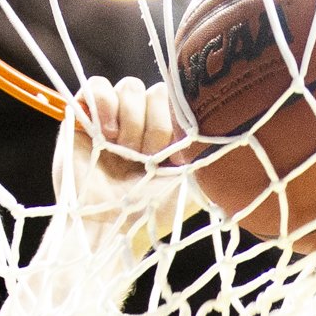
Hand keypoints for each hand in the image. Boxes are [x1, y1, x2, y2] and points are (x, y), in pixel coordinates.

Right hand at [53, 75, 203, 254]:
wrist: (112, 229)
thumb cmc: (150, 215)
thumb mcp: (192, 190)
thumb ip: (209, 164)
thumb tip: (232, 139)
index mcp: (167, 136)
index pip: (180, 100)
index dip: (178, 123)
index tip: (174, 158)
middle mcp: (141, 123)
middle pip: (157, 90)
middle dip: (156, 125)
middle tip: (147, 159)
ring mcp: (112, 118)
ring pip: (130, 86)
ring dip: (132, 121)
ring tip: (124, 152)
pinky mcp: (83, 117)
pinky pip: (96, 85)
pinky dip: (104, 104)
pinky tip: (106, 134)